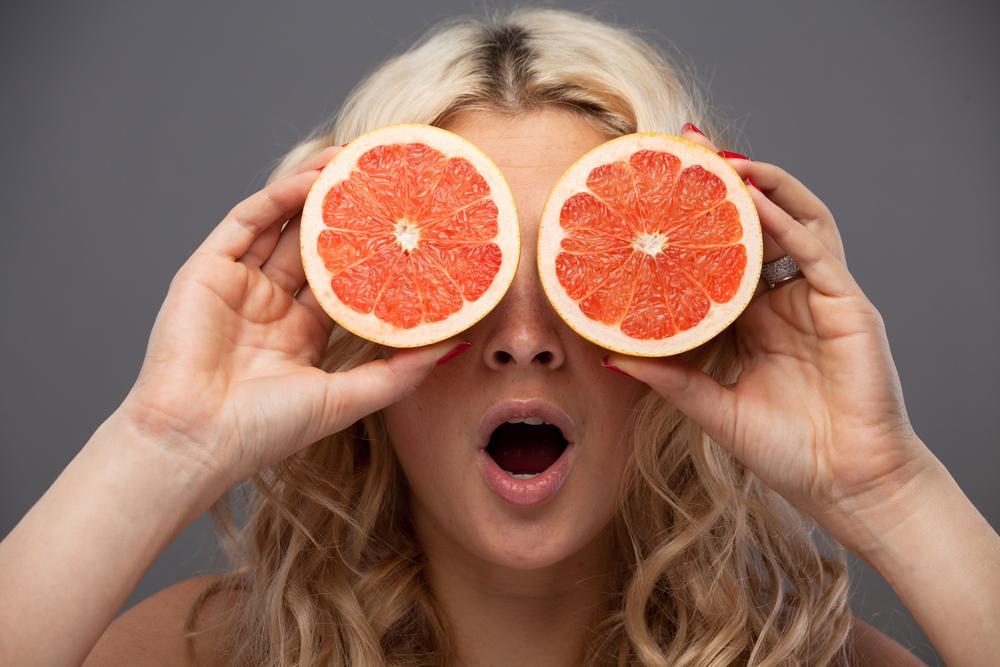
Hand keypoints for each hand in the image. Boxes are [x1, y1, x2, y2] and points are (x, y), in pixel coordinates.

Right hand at [118, 146, 464, 491]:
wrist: (196, 440)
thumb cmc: (266, 430)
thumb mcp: (347, 398)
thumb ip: (400, 372)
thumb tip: (454, 345)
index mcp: (301, 333)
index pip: (344, 278)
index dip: (374, 250)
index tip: (412, 225)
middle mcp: (271, 304)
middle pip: (315, 243)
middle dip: (347, 211)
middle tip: (383, 178)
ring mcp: (239, 284)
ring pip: (282, 224)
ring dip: (314, 190)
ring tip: (352, 160)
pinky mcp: (207, 269)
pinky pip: (247, 222)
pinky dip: (278, 197)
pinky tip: (312, 180)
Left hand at [605, 125, 933, 547]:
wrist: (846, 486)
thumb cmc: (789, 452)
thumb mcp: (713, 408)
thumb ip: (670, 380)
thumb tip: (612, 357)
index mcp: (757, 322)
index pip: (724, 258)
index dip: (696, 226)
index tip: (658, 196)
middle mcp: (787, 302)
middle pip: (759, 228)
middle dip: (728, 189)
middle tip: (689, 152)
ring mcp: (820, 298)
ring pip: (795, 223)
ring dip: (764, 187)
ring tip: (726, 161)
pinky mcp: (848, 304)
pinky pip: (817, 250)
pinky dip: (788, 221)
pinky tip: (758, 198)